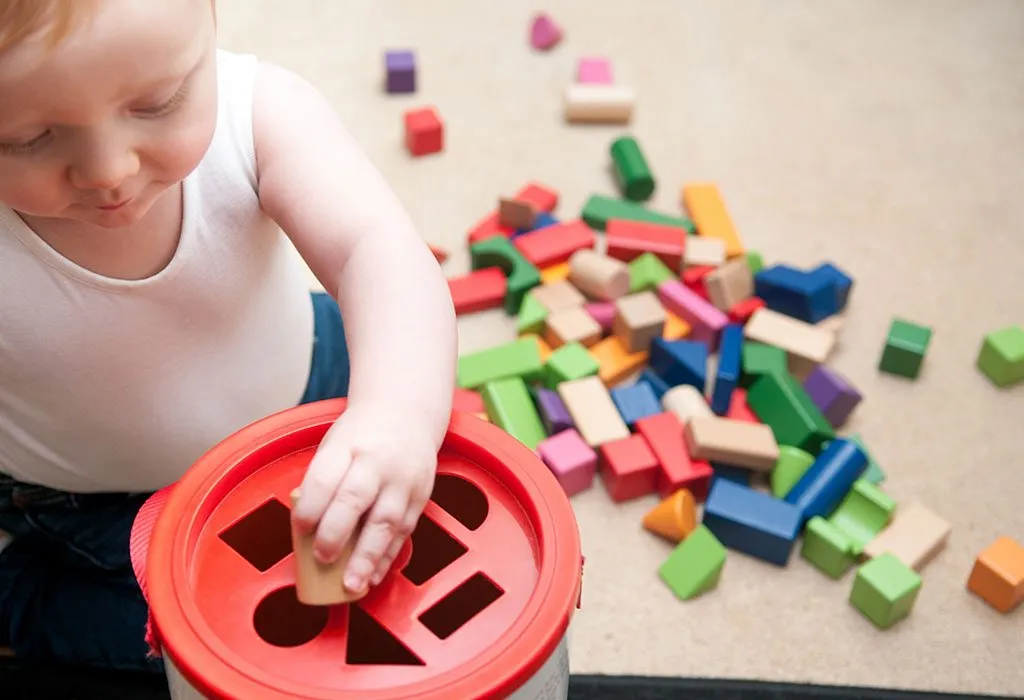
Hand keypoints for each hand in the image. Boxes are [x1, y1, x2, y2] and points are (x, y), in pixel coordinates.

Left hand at [291, 405, 437, 592]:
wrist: (407, 414)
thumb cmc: (362, 436)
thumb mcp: (335, 445)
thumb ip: (322, 482)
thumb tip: (306, 529)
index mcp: (348, 445)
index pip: (326, 477)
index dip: (310, 506)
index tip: (300, 528)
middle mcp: (379, 462)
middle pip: (356, 499)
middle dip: (337, 533)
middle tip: (322, 559)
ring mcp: (404, 480)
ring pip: (386, 521)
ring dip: (368, 557)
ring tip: (352, 584)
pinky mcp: (421, 497)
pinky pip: (404, 532)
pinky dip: (388, 557)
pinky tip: (374, 576)